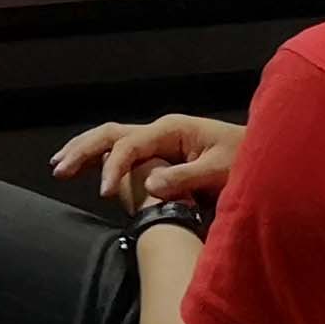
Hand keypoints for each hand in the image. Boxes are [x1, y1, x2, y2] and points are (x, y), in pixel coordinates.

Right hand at [52, 113, 242, 210]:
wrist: (265, 157)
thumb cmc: (246, 162)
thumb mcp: (221, 172)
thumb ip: (185, 177)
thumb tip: (148, 187)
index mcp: (171, 129)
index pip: (129, 146)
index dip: (114, 169)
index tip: (105, 194)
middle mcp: (160, 130)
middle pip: (110, 134)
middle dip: (83, 151)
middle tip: (59, 171)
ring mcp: (158, 140)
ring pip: (110, 139)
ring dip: (84, 151)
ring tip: (59, 167)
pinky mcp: (160, 152)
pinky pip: (121, 151)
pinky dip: (99, 158)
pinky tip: (84, 168)